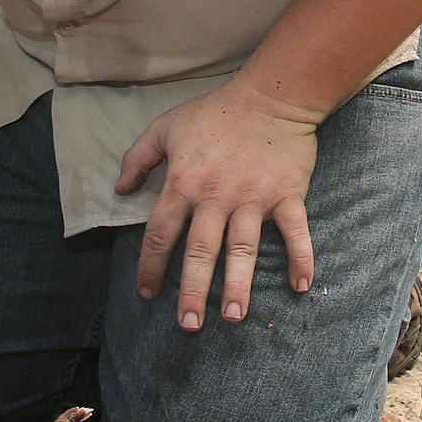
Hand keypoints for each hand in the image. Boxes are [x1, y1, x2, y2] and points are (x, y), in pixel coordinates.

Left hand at [118, 77, 320, 331]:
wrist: (271, 96)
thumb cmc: (215, 112)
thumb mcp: (166, 127)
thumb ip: (137, 157)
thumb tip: (120, 189)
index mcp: (184, 184)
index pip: (160, 233)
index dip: (150, 266)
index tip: (147, 293)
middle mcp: (216, 197)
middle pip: (200, 251)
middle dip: (193, 291)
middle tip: (188, 325)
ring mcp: (253, 198)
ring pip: (243, 248)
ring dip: (239, 285)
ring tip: (234, 318)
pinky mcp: (286, 195)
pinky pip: (294, 231)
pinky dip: (301, 258)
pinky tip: (302, 287)